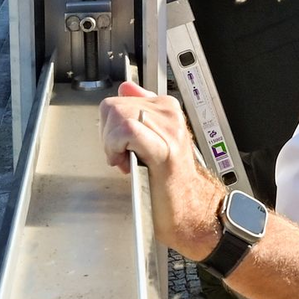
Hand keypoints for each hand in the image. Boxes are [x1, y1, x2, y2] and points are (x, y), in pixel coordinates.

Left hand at [98, 80, 222, 259]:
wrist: (190, 210)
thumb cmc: (169, 182)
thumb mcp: (153, 138)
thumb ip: (138, 109)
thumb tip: (125, 88)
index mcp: (166, 108)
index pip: (118, 100)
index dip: (109, 127)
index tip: (120, 148)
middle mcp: (169, 113)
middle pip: (113, 107)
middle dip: (107, 136)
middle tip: (123, 158)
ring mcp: (169, 129)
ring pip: (117, 116)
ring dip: (112, 144)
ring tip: (127, 162)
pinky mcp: (164, 148)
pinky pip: (127, 132)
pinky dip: (116, 148)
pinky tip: (125, 163)